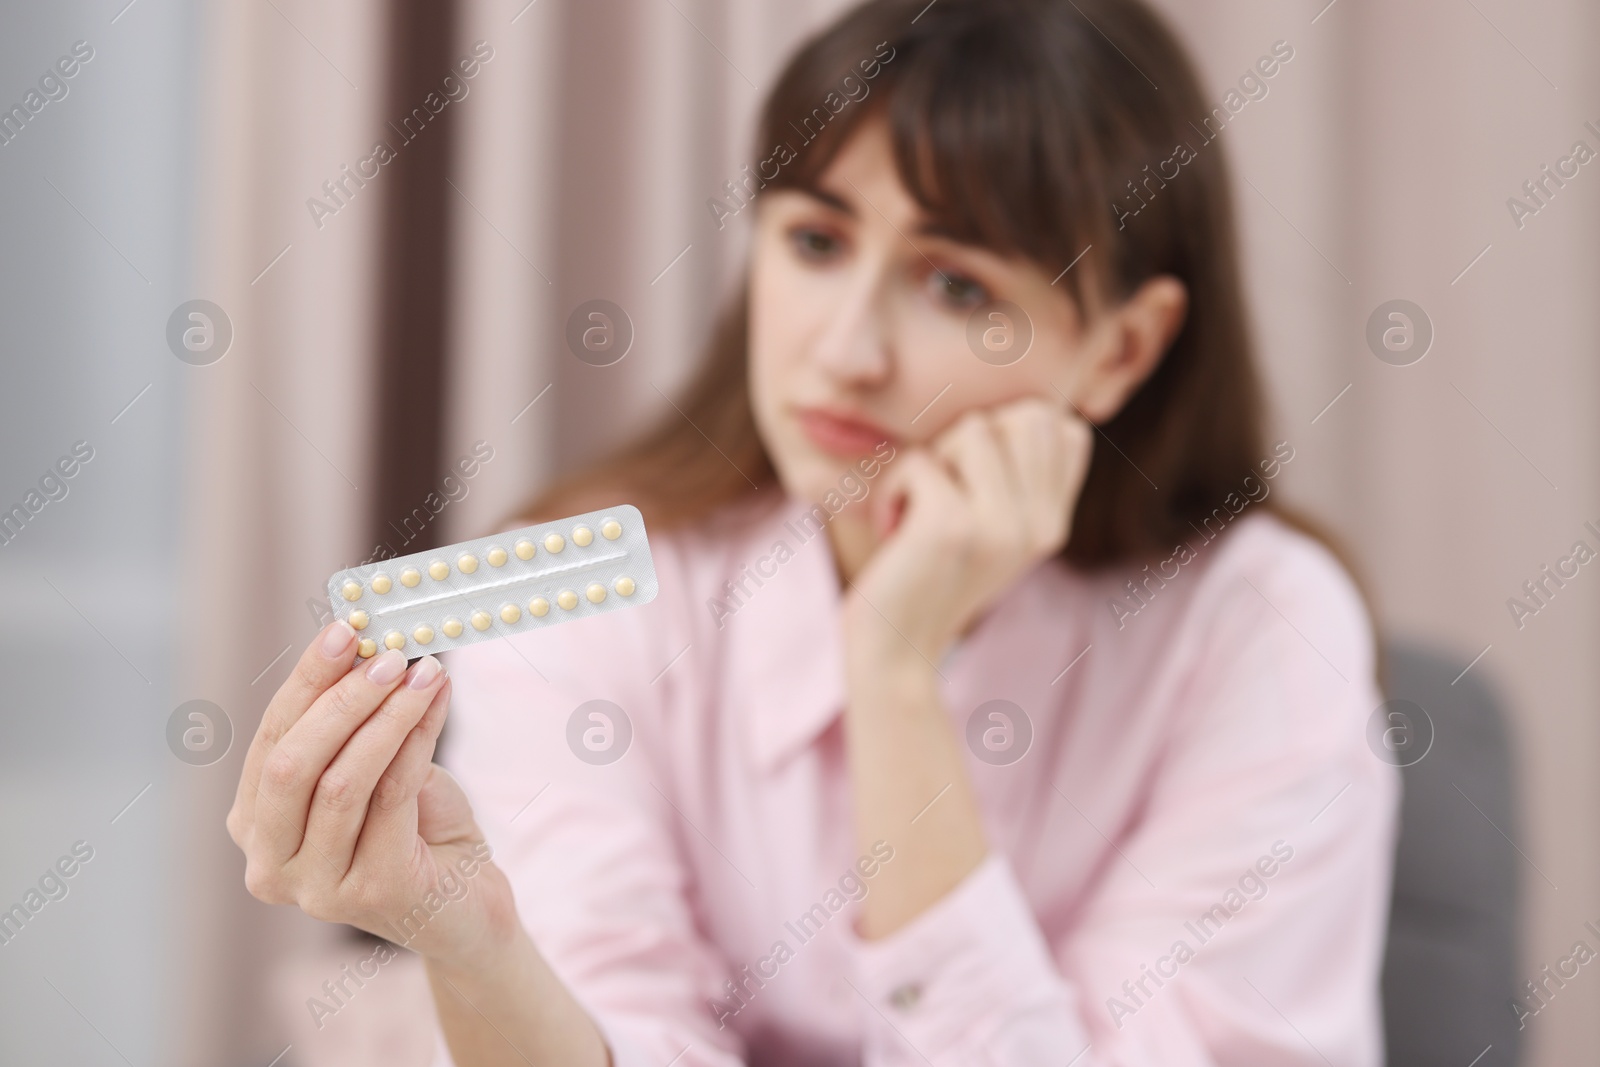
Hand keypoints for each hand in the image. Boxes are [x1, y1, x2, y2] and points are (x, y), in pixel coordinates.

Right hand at [226, 622, 517, 972]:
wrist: (466, 907)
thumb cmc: (417, 830)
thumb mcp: (378, 767)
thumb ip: (358, 723)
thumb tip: (368, 646)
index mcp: (255, 826)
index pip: (271, 739)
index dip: (307, 681)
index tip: (345, 629)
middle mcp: (270, 864)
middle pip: (291, 762)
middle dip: (340, 697)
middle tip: (387, 652)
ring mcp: (316, 888)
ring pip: (341, 780)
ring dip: (386, 715)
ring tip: (424, 671)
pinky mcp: (372, 893)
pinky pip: (391, 797)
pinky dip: (417, 738)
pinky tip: (437, 701)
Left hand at [847, 397, 1092, 663]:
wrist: (895, 651)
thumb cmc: (924, 574)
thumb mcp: (986, 528)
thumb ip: (1010, 477)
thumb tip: (1022, 407)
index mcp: (1051, 524)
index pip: (1063, 428)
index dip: (1012, 430)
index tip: (973, 478)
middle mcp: (1038, 525)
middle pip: (1025, 414)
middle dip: (970, 438)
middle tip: (942, 490)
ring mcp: (1001, 526)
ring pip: (974, 427)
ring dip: (930, 459)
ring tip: (917, 509)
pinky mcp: (954, 528)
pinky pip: (919, 461)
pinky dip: (893, 487)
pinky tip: (894, 530)